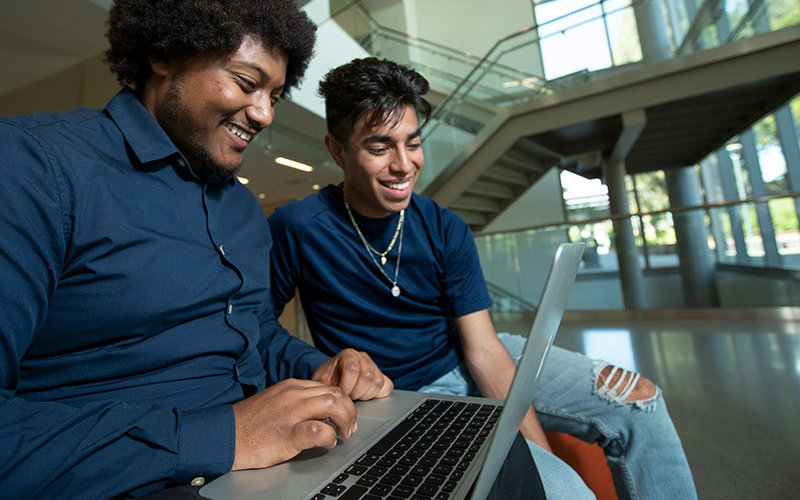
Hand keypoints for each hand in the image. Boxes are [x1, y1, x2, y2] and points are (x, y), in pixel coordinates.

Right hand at [231, 378, 355, 469]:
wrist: (225, 436)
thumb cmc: (250, 423)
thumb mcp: (276, 400)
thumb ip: (297, 400)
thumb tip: (320, 410)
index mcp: (292, 386)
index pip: (329, 387)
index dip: (342, 402)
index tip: (345, 415)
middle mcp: (294, 395)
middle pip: (336, 394)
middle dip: (349, 410)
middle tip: (349, 427)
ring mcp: (291, 413)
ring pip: (333, 405)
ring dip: (345, 421)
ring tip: (344, 434)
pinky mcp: (288, 434)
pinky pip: (319, 431)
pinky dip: (329, 437)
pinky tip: (327, 443)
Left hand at [312, 348, 392, 400]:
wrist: (332, 380)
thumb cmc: (327, 382)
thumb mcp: (321, 382)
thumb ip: (326, 386)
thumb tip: (332, 399)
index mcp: (348, 355)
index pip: (352, 370)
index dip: (346, 386)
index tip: (340, 393)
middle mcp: (362, 357)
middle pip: (367, 377)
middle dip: (356, 393)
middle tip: (348, 396)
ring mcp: (374, 366)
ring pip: (377, 383)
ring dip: (365, 395)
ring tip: (355, 396)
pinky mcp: (382, 376)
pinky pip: (387, 387)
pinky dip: (377, 394)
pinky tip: (366, 395)